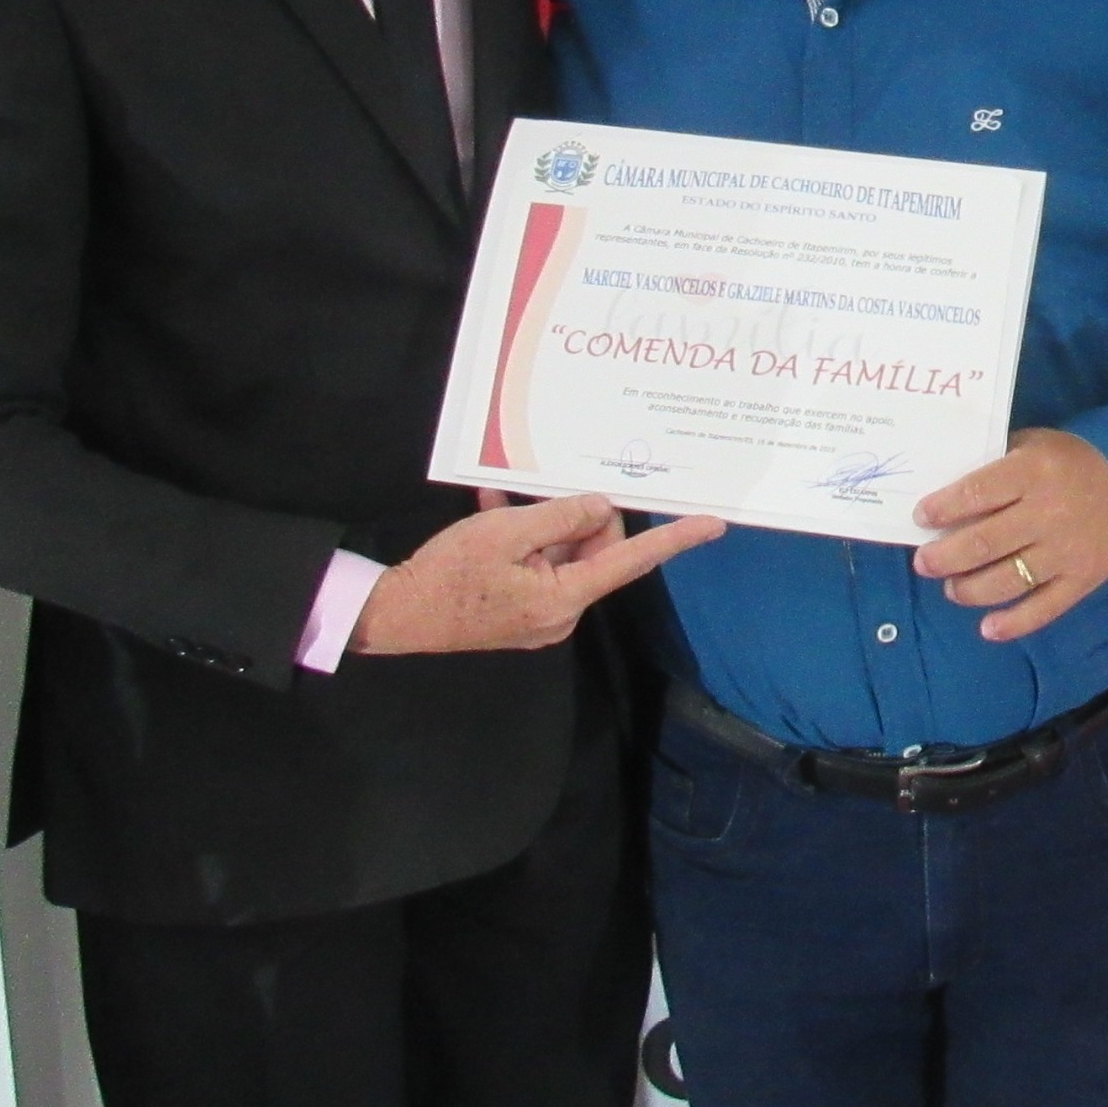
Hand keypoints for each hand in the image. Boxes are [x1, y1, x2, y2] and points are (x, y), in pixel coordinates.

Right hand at [348, 495, 719, 655]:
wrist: (393, 614)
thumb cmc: (448, 575)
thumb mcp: (505, 533)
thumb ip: (559, 517)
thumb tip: (601, 507)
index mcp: (565, 597)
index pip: (632, 561)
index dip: (675, 540)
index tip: (714, 523)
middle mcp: (561, 613)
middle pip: (595, 552)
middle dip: (578, 517)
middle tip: (544, 491)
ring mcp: (539, 614)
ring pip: (561, 554)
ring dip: (541, 522)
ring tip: (505, 495)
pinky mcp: (517, 610)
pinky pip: (534, 565)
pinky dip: (520, 537)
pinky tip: (492, 504)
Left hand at [915, 428, 1107, 641]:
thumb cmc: (1066, 461)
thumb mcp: (1030, 445)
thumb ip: (992, 467)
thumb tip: (943, 498)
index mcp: (1032, 471)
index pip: (976, 493)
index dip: (942, 509)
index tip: (921, 518)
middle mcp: (1048, 512)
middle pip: (984, 543)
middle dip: (944, 557)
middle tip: (924, 563)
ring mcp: (1066, 550)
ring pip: (1008, 580)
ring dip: (970, 590)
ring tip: (952, 589)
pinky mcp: (1082, 579)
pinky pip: (1044, 608)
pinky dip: (1013, 623)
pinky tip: (987, 628)